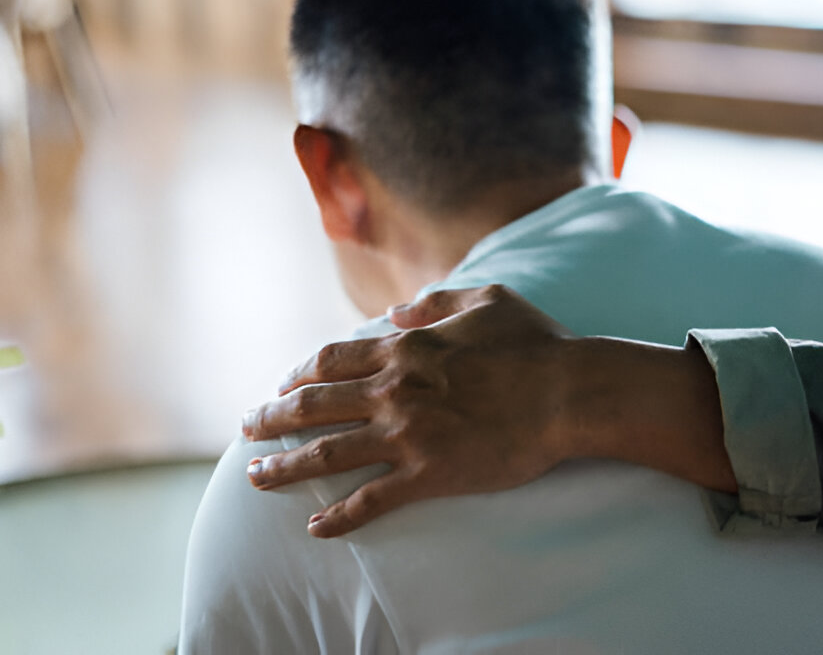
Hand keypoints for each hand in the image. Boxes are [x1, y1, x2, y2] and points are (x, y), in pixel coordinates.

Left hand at [243, 284, 732, 537]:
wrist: (569, 393)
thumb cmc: (535, 344)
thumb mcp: (487, 299)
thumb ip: (437, 300)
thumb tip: (397, 309)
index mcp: (406, 349)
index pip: (331, 360)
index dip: (298, 373)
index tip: (281, 385)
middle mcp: (395, 390)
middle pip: (313, 405)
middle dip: (272, 417)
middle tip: (249, 428)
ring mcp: (408, 434)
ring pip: (328, 453)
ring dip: (285, 465)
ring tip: (256, 476)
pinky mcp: (430, 473)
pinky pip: (372, 499)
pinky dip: (339, 515)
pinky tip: (315, 527)